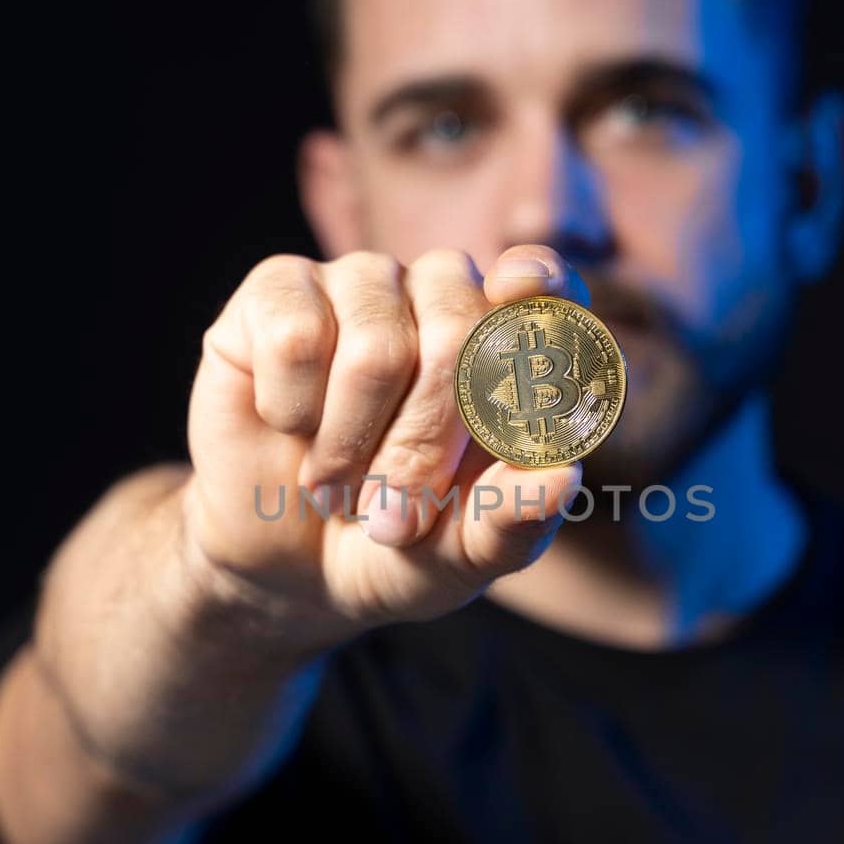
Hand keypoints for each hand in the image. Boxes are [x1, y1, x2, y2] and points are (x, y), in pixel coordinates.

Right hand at [184, 244, 586, 650]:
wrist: (285, 559)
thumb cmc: (395, 542)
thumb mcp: (460, 556)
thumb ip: (514, 523)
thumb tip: (562, 480)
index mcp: (508, 345)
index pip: (546, 287)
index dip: (541, 287)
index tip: (522, 299)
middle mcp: (442, 295)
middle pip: (456, 334)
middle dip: (424, 447)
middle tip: (394, 519)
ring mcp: (362, 284)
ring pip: (375, 348)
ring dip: (351, 444)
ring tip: (337, 486)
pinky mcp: (280, 289)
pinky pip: (296, 337)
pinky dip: (293, 410)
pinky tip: (291, 427)